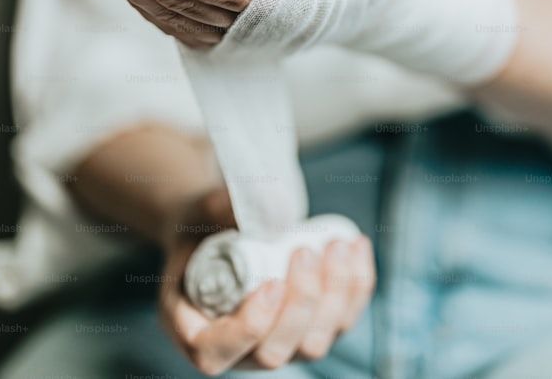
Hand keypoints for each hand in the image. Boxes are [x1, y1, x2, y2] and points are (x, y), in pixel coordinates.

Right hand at [159, 189, 375, 375]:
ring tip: (337, 245)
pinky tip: (357, 247)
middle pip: (274, 352)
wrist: (223, 228)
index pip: (216, 353)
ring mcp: (278, 345)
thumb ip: (227, 207)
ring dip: (334, 297)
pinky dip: (356, 288)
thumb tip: (272, 198)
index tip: (272, 284)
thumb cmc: (204, 225)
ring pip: (314, 344)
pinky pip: (341, 323)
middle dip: (300, 304)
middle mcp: (238, 350)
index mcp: (195, 330)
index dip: (250, 327)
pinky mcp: (311, 331)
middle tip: (306, 252)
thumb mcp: (203, 211)